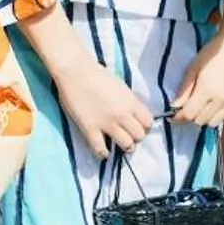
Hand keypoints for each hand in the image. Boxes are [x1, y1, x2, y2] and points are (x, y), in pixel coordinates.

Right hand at [16, 0, 155, 161]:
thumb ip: (128, 101)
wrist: (75, 71)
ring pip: (126, 145)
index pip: (148, 122)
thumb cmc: (96, 74)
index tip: (138, 126)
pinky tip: (103, 151)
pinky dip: (103, 153)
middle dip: (135, 137)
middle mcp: (122, 114)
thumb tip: (132, 114)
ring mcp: (107, 123)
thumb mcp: (120, 86)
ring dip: (124, 146)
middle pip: (139, 136)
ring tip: (118, 143)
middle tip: (128, 134)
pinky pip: (100, 149)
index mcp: (131, 101)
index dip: (144, 126)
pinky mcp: (90, 129)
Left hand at [173, 20, 223, 128]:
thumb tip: (174, 106)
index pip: (190, 114)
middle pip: (201, 120)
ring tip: (203, 107)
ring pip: (215, 122)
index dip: (180, 117)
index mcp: (206, 89)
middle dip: (192, 116)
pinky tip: (217, 107)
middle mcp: (221, 99)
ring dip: (206, 118)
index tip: (175, 115)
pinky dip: (221, 116)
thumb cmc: (213, 51)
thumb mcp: (194, 66)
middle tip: (189, 107)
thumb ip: (184, 88)